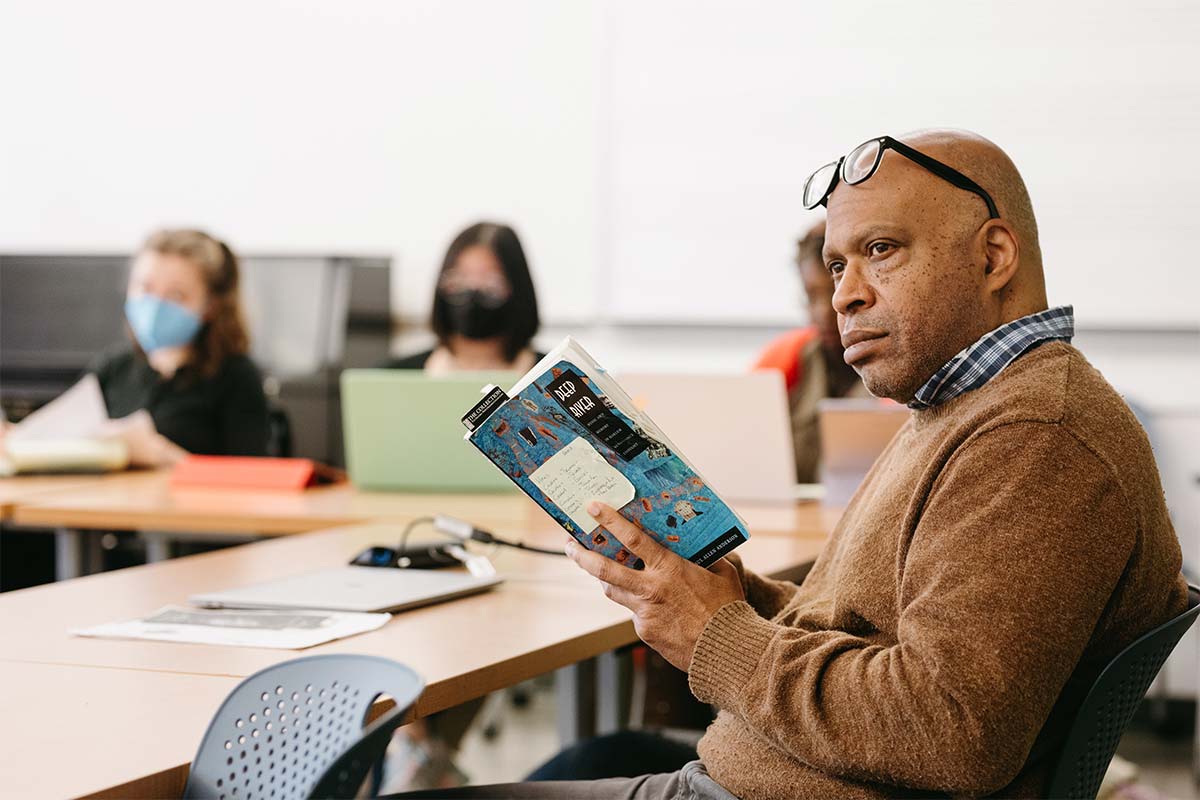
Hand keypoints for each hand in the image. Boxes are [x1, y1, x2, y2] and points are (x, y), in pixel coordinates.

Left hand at [564, 501, 745, 671]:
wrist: (726, 651)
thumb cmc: (728, 609)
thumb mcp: (722, 573)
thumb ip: (706, 559)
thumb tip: (702, 547)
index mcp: (669, 569)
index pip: (633, 539)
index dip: (611, 521)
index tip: (593, 507)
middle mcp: (650, 589)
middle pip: (604, 570)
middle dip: (582, 555)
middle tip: (570, 545)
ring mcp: (644, 612)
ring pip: (613, 591)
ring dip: (604, 579)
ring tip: (599, 569)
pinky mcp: (645, 632)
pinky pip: (635, 613)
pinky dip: (639, 606)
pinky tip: (652, 606)